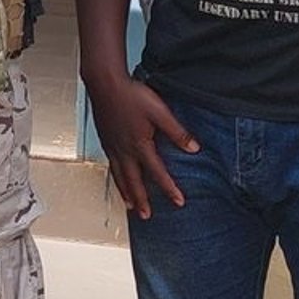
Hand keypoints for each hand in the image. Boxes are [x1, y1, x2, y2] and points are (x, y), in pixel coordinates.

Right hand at [84, 70, 197, 218]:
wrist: (103, 82)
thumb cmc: (131, 94)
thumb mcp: (160, 112)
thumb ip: (177, 132)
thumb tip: (194, 149)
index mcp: (139, 144)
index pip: (157, 172)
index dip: (169, 188)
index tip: (179, 202)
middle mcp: (123, 149)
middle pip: (132, 180)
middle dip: (141, 199)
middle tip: (145, 215)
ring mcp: (111, 144)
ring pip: (119, 174)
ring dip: (125, 191)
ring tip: (128, 205)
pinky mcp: (104, 138)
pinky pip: (110, 164)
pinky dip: (115, 176)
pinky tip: (117, 176)